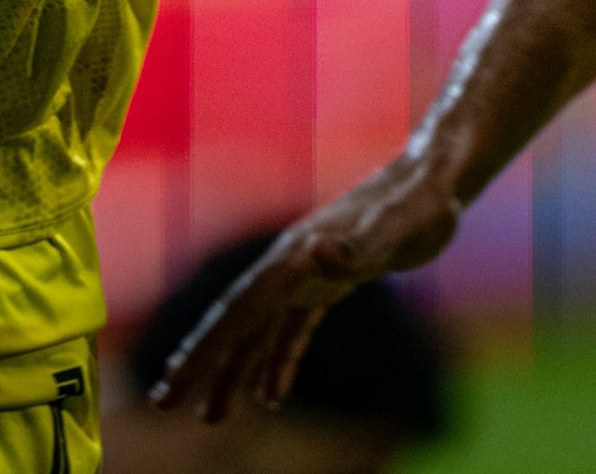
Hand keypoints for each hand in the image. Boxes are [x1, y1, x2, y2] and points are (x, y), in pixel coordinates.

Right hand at [151, 154, 461, 420]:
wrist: (433, 180)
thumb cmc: (420, 205)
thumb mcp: (396, 228)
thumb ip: (356, 245)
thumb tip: (314, 253)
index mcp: (293, 257)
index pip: (239, 310)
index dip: (205, 347)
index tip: (173, 380)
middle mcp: (289, 265)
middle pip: (235, 321)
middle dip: (199, 361)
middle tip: (162, 402)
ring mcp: (305, 274)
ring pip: (257, 330)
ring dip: (231, 369)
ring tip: (209, 415)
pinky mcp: (328, 284)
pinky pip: (290, 330)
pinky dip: (275, 362)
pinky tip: (270, 396)